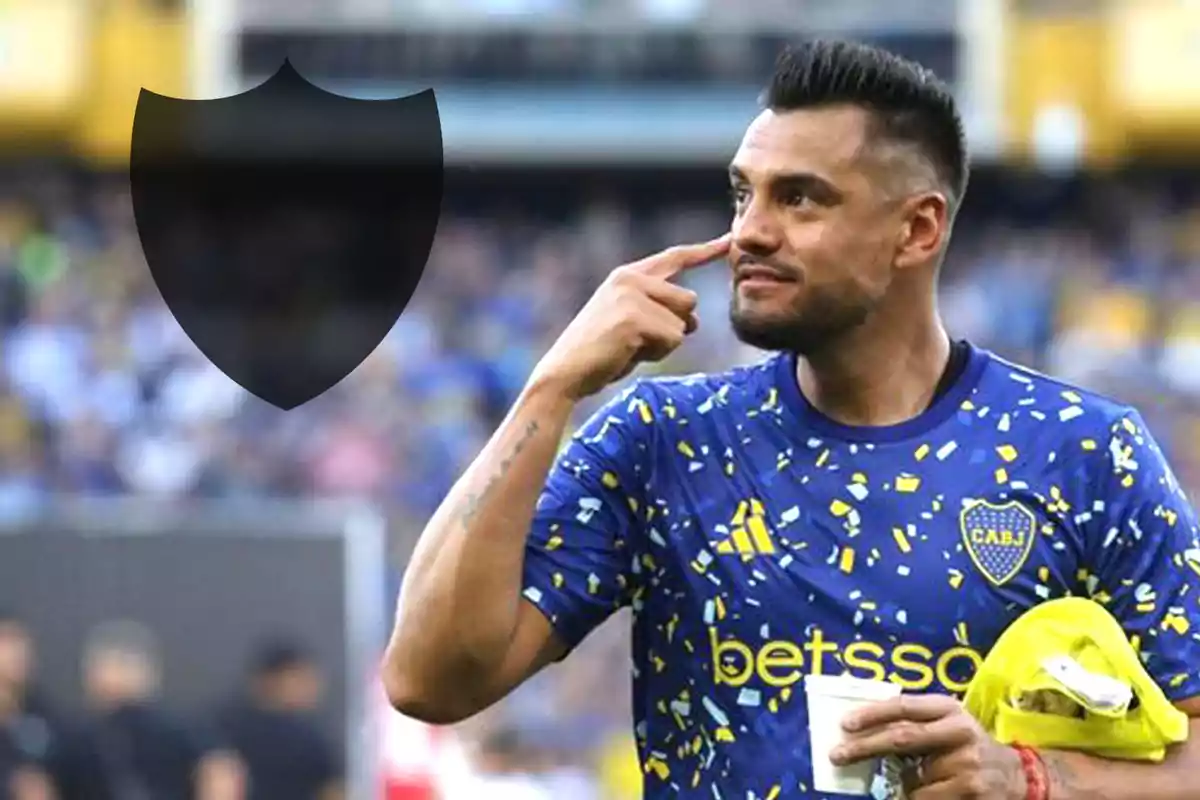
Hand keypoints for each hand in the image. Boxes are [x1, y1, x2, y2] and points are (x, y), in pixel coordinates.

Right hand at [529, 234, 730, 400]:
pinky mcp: (634, 318)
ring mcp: (631, 297)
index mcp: (627, 276)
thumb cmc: (600, 354)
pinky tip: (628, 354)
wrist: (565, 372)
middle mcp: (630, 279)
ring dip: (664, 344)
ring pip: (683, 324)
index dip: (704, 251)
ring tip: (630, 348)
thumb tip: (695, 321)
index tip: (729, 240)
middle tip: (638, 341)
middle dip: (675, 327)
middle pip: (689, 301)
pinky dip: (657, 354)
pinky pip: (672, 339)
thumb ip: (661, 313)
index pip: (675, 258)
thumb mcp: (632, 324)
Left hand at [829, 693, 1025, 799]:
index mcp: (949, 708)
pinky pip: (924, 797)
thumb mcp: (946, 726)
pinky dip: (915, 798)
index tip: (844, 723)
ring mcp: (967, 761)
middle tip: (836, 755)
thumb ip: (913, 725)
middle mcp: (959, 730)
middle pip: (901, 737)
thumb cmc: (966, 747)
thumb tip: (860, 733)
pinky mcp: (971, 789)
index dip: (872, 714)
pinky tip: (929, 793)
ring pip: (912, 777)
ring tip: (919, 781)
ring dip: (903, 783)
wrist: (1016, 776)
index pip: (904, 707)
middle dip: (864, 747)